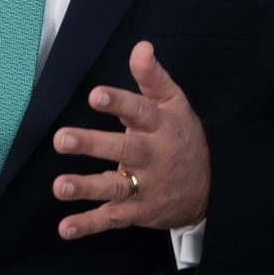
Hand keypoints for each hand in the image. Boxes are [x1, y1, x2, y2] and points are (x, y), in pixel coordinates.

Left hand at [53, 41, 211, 238]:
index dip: (118, 103)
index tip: (95, 95)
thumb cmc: (183, 137)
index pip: (139, 111)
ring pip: (115, 187)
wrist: (214, 189)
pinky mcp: (138, 211)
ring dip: (86, 188)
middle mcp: (152, 157)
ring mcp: (145, 187)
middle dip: (92, 144)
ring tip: (59, 186)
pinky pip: (112, 219)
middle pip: (122, 149)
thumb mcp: (175, 104)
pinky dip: (88, 225)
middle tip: (60, 139)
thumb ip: (153, 77)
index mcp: (160, 127)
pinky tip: (65, 228)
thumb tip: (141, 46)